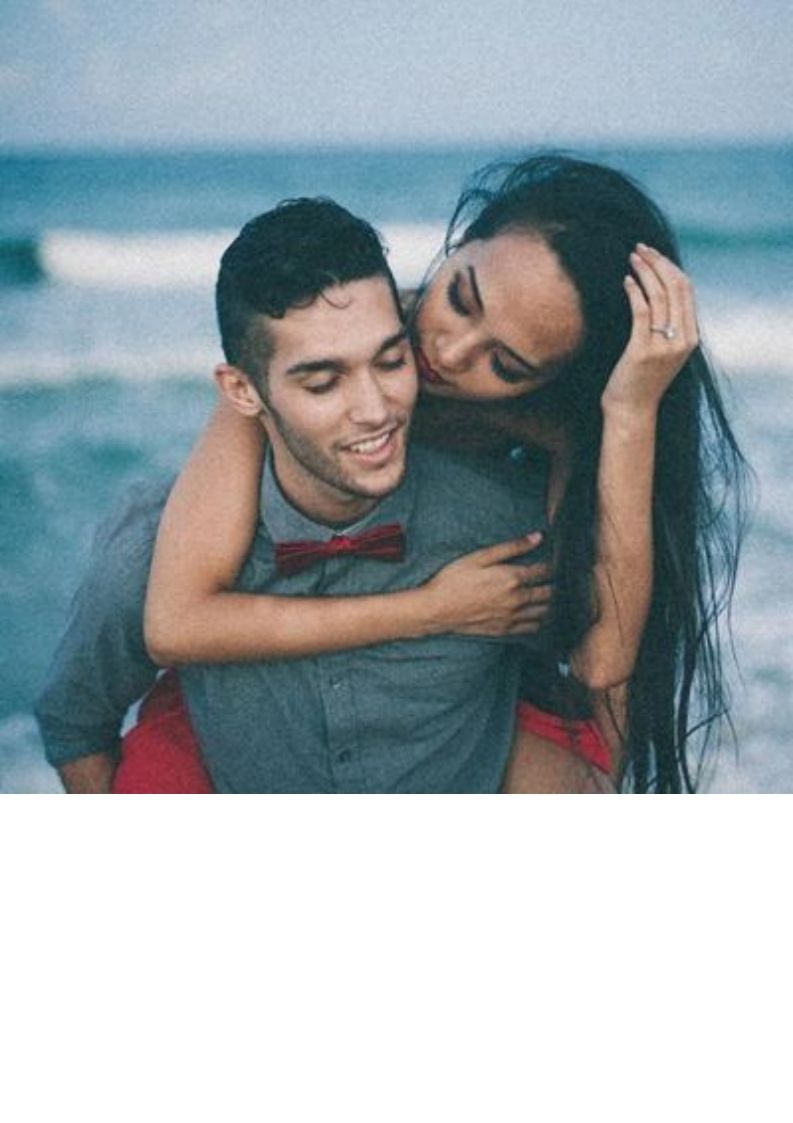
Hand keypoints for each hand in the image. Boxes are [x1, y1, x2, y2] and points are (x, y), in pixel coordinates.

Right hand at [422, 532, 552, 636]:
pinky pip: (531, 628)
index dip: (553, 564)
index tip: (555, 560)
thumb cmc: (454, 579)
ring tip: (552, 596)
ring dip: (551, 603)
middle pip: (548, 593)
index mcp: (512, 578)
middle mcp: (517, 599)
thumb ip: (511, 547)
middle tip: (558, 579)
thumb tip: (537, 537)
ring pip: (543, 612)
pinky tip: (539, 615)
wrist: (436, 609)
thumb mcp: (480, 557)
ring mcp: (511, 617)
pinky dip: (540, 621)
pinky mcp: (504, 629)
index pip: (544, 571)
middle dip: (555, 584)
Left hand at [601, 244, 698, 415]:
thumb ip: (667, 327)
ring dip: (645, 272)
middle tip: (640, 248)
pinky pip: (642, 312)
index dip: (670, 267)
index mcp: (691, 337)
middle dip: (658, 263)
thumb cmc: (641, 380)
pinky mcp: (644, 350)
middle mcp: (683, 340)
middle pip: (676, 287)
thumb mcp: (662, 351)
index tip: (652, 254)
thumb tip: (658, 295)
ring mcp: (665, 346)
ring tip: (631, 258)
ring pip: (660, 296)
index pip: (686, 290)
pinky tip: (626, 280)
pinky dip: (635, 291)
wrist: (632, 411)